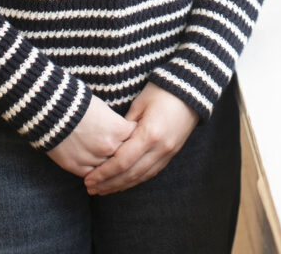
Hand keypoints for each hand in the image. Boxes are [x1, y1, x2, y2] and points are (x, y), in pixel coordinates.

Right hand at [46, 95, 135, 176]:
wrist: (51, 108)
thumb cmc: (79, 103)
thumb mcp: (104, 109)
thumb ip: (117, 125)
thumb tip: (125, 133)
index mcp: (118, 130)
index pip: (136, 138)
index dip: (137, 137)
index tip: (137, 138)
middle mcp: (108, 147)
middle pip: (125, 157)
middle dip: (127, 156)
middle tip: (130, 158)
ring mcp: (93, 158)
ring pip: (109, 171)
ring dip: (112, 170)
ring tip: (115, 171)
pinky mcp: (77, 166)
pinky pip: (92, 177)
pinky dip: (97, 176)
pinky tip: (99, 176)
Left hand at [84, 83, 198, 195]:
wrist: (192, 91)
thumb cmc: (162, 91)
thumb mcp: (139, 103)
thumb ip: (125, 125)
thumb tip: (111, 141)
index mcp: (149, 135)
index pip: (122, 162)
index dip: (104, 173)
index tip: (89, 178)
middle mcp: (159, 148)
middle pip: (131, 174)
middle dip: (109, 183)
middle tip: (91, 189)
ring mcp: (167, 153)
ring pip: (141, 176)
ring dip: (121, 185)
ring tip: (103, 190)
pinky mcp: (171, 153)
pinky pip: (151, 172)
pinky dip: (136, 180)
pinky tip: (124, 183)